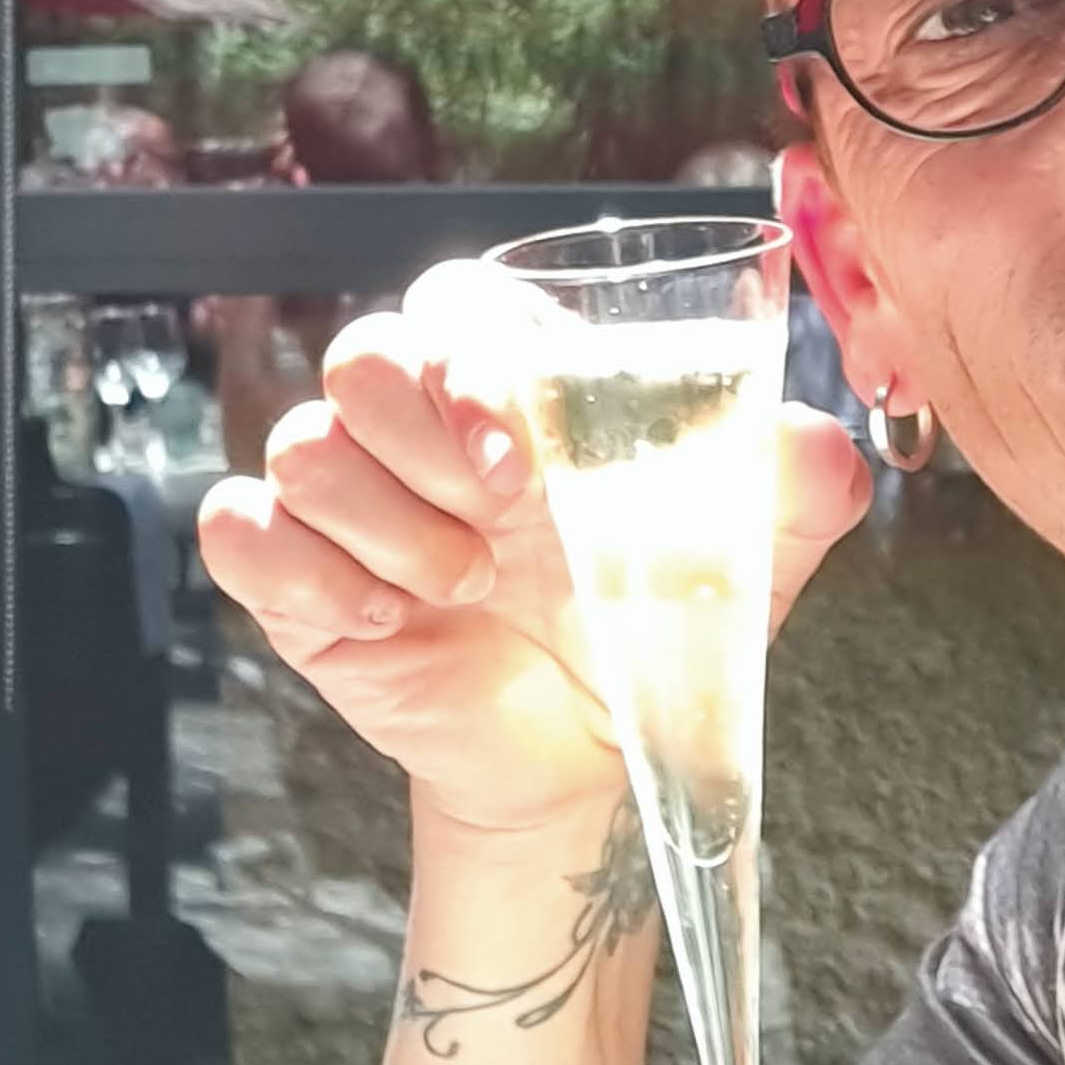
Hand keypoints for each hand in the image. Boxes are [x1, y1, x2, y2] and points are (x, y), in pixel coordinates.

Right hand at [195, 259, 870, 839]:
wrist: (593, 763)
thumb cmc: (656, 630)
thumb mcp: (744, 552)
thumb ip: (792, 480)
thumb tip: (824, 443)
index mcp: (511, 390)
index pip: (451, 301)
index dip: (471, 354)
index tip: (530, 452)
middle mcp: (415, 431)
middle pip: (359, 354)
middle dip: (425, 435)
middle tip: (504, 515)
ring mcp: (345, 505)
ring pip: (302, 445)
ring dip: (386, 524)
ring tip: (465, 587)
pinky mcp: (293, 584)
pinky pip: (240, 531)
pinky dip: (303, 570)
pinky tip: (382, 619)